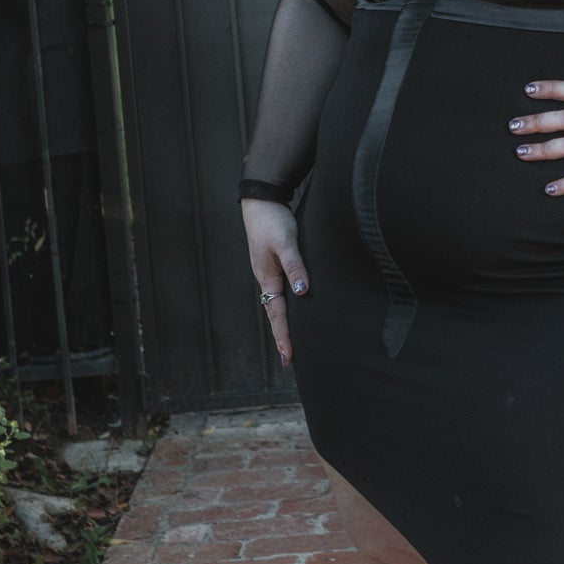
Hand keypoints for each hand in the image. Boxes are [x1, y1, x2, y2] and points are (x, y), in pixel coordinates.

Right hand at [242, 199, 307, 365]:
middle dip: (282, 338)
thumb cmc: (273, 222)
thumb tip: (303, 292)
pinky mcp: (274, 266)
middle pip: (275, 315)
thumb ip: (295, 267)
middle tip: (290, 361)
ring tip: (291, 343)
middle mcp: (267, 280)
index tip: (289, 358)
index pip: (277, 315)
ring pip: (278, 305)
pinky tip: (294, 309)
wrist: (261, 202)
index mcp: (268, 279)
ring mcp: (269, 274)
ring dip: (284, 324)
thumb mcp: (286, 243)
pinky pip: (281, 293)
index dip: (284, 337)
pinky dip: (287, 307)